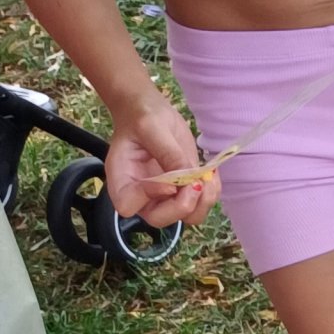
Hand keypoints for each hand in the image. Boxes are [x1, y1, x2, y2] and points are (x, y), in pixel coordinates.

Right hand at [104, 96, 218, 229]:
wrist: (153, 114)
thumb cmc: (142, 117)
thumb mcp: (152, 127)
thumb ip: (168, 154)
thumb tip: (187, 178)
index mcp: (122, 179)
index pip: (128, 206)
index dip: (149, 198)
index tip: (168, 183)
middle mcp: (142, 195)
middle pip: (159, 220)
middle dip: (182, 206)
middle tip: (195, 183)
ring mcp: (164, 196)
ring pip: (185, 217)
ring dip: (202, 202)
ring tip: (207, 177)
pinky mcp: (183, 190)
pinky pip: (201, 204)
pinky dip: (211, 193)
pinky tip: (211, 173)